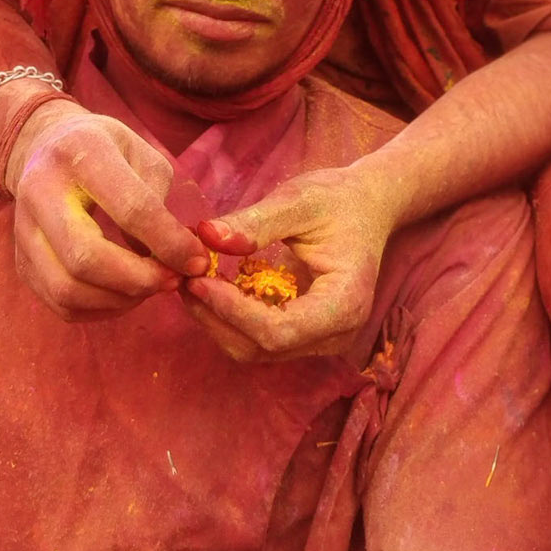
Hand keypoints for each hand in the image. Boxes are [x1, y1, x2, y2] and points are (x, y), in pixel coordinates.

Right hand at [6, 101, 207, 322]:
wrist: (48, 146)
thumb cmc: (107, 151)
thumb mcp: (142, 154)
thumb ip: (158, 201)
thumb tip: (172, 259)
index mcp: (80, 153)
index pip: (130, 209)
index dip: (169, 243)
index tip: (197, 261)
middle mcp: (40, 190)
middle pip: (85, 257)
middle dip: (139, 279)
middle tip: (172, 280)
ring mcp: (23, 230)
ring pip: (67, 289)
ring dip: (120, 300)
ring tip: (151, 287)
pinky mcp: (21, 261)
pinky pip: (60, 304)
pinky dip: (100, 309)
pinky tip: (125, 294)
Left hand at [182, 161, 399, 363]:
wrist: (367, 207)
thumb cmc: (338, 200)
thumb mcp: (298, 200)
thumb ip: (255, 221)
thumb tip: (207, 236)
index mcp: (344, 303)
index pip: (278, 330)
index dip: (232, 311)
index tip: (198, 279)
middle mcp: (336, 333)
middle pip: (262, 348)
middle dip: (217, 318)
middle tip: (183, 279)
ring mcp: (320, 339)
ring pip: (255, 350)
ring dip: (217, 322)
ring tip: (190, 281)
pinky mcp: (304, 335)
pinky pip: (259, 339)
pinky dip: (230, 319)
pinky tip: (210, 287)